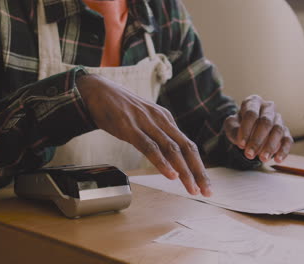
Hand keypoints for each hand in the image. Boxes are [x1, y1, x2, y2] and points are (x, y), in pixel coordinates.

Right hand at [76, 74, 211, 196]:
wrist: (97, 91)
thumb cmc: (120, 109)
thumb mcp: (144, 120)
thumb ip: (157, 135)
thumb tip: (168, 155)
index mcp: (166, 119)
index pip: (188, 146)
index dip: (198, 166)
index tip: (205, 184)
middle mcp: (160, 120)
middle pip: (186, 148)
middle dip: (198, 171)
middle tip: (206, 191)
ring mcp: (146, 123)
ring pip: (171, 149)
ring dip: (184, 171)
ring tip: (192, 188)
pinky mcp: (129, 127)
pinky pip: (149, 147)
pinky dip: (162, 161)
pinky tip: (170, 174)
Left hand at [223, 95, 292, 162]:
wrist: (246, 130)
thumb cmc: (238, 125)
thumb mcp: (231, 125)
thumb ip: (234, 130)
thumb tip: (242, 141)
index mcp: (253, 102)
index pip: (251, 113)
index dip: (246, 130)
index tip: (241, 144)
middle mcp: (268, 108)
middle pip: (266, 122)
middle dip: (257, 140)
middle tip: (249, 154)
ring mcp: (278, 119)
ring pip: (278, 130)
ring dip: (270, 146)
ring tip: (262, 159)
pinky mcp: (285, 131)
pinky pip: (287, 140)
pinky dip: (283, 150)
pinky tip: (277, 159)